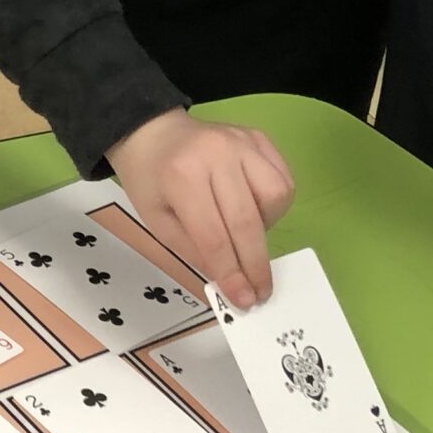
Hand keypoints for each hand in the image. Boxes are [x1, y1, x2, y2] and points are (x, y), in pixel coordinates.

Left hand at [107, 109, 295, 309]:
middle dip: (255, 264)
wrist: (153, 133)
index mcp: (182, 177)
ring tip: (246, 233)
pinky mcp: (258, 137)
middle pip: (247, 220)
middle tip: (261, 291)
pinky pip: (282, 178)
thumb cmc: (150, 180)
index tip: (244, 300)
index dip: (231, 273)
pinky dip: (275, 203)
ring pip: (275, 196)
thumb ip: (192, 250)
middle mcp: (217, 155)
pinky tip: (255, 210)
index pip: (214, 236)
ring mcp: (242, 142)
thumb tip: (230, 279)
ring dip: (267, 226)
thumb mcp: (156, 220)